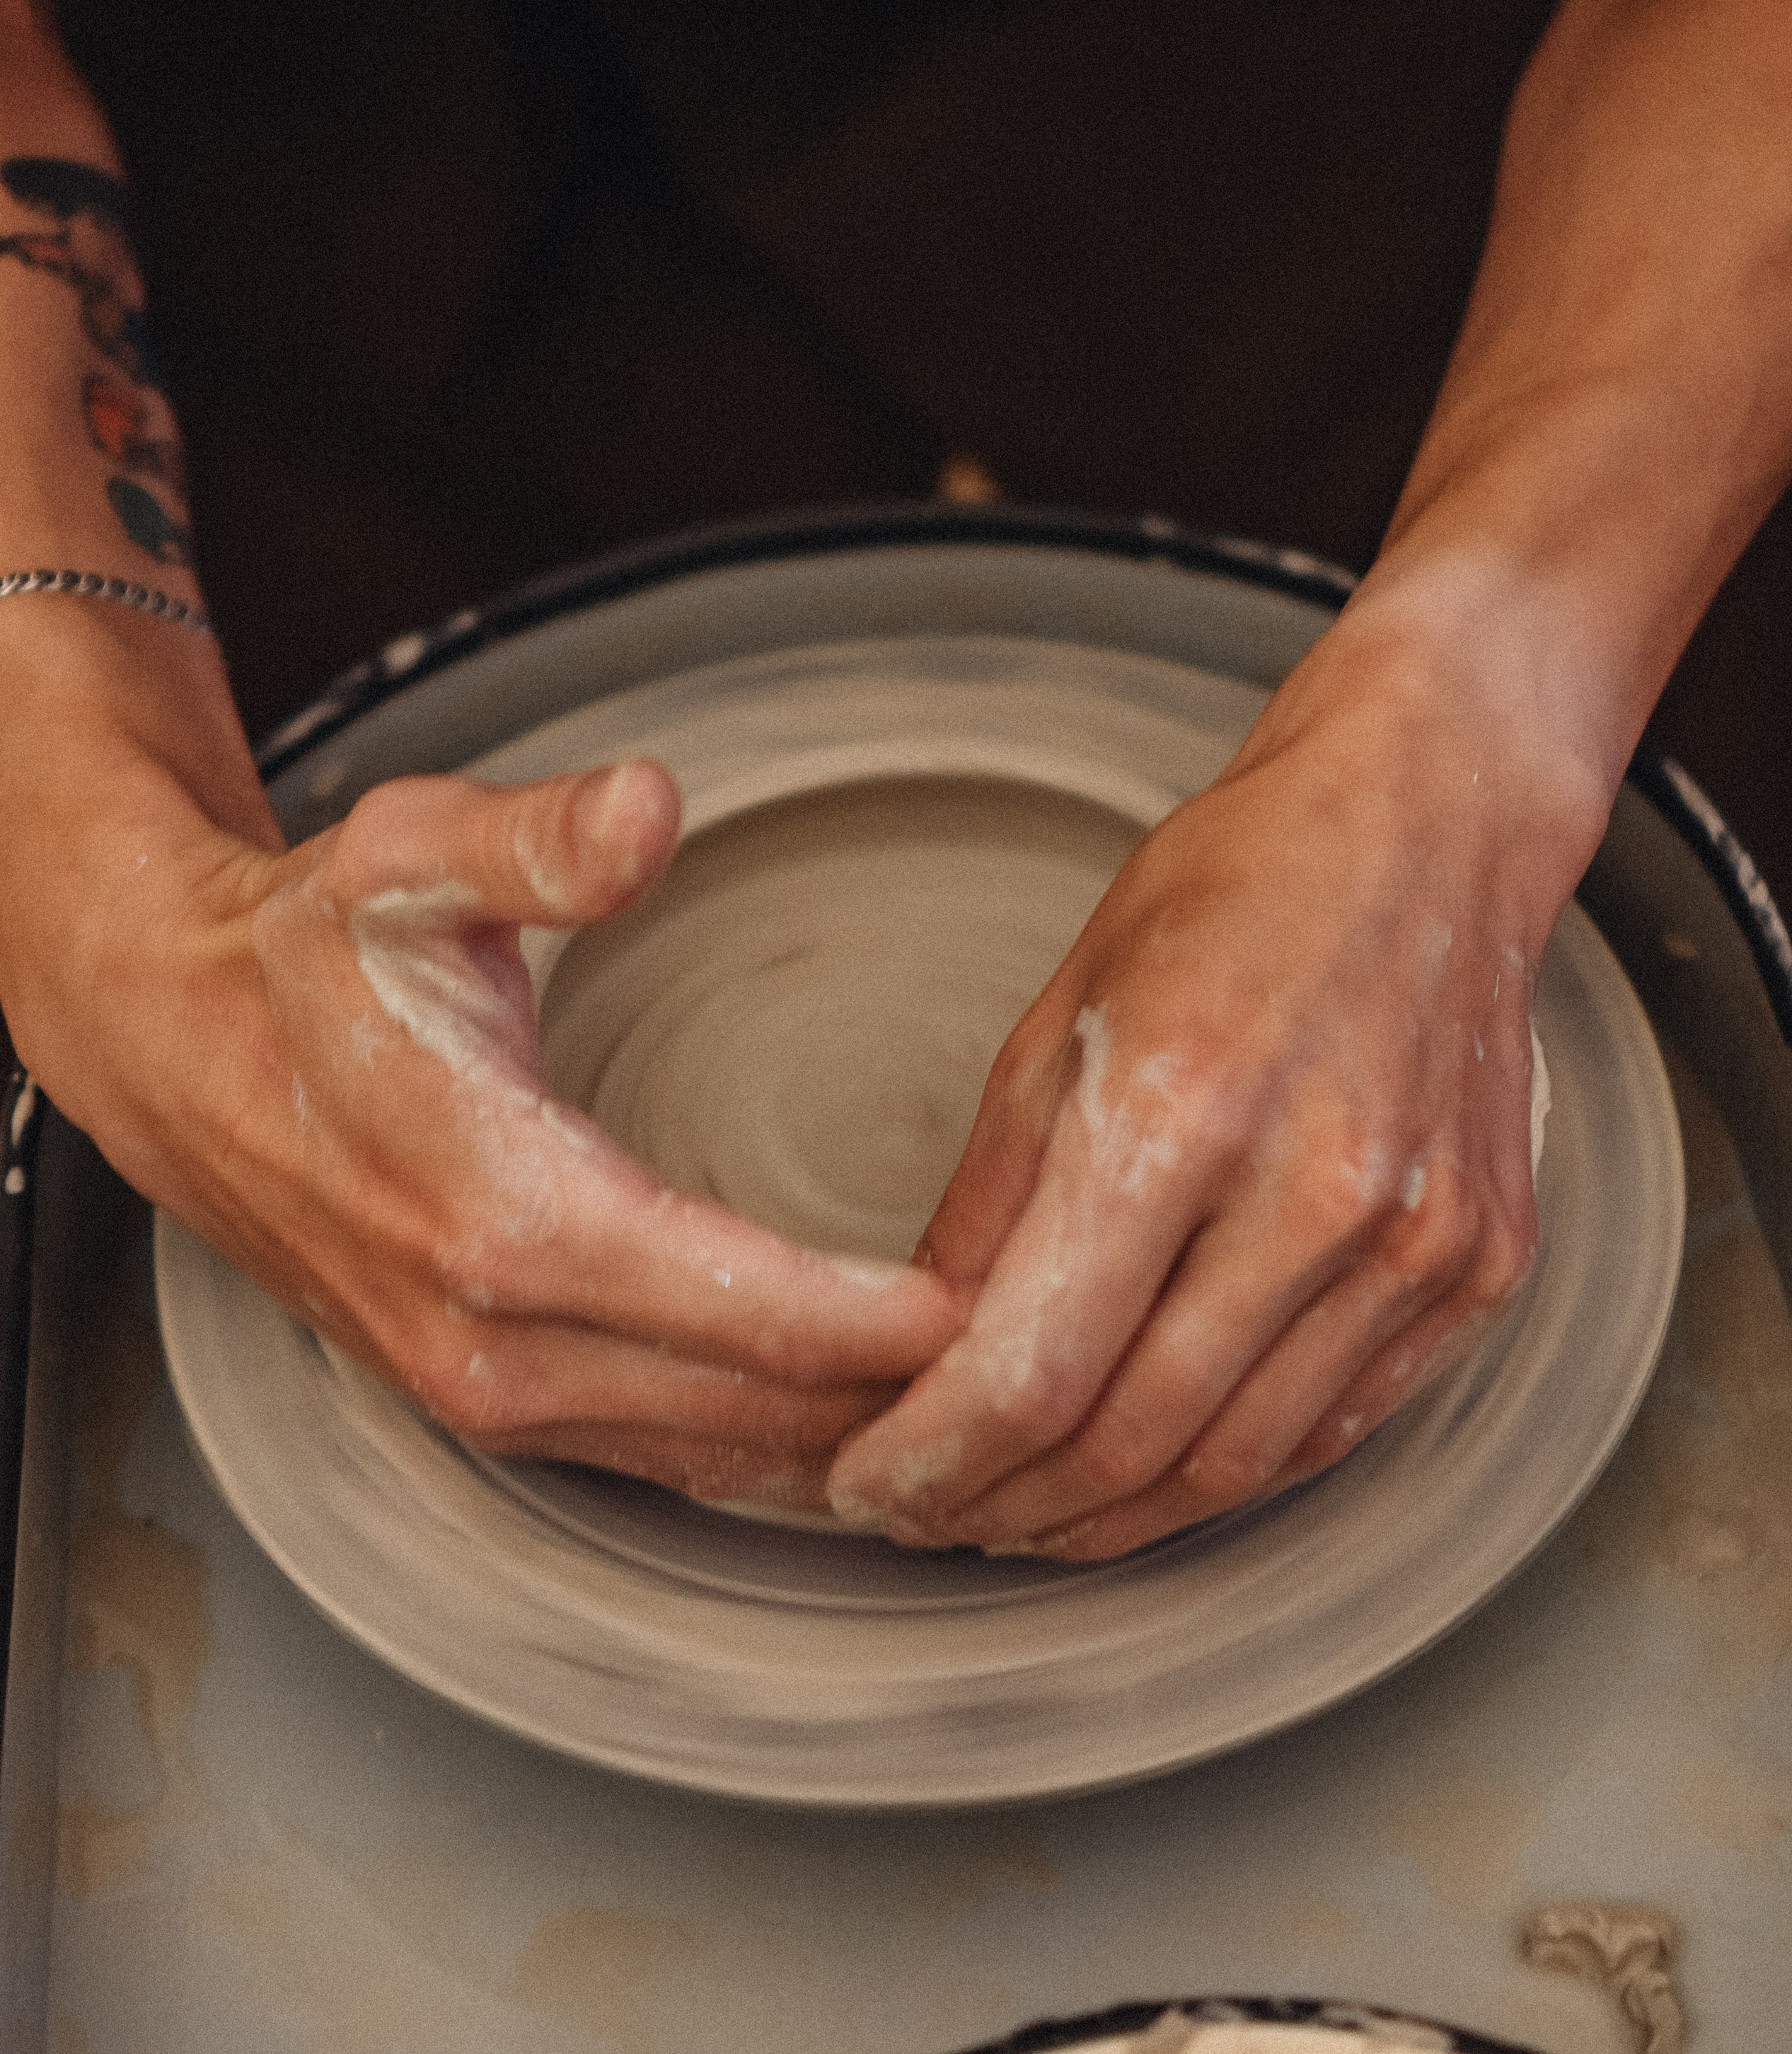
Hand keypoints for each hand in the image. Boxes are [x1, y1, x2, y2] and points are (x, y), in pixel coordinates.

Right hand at [0, 626, 959, 1511]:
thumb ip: (545, 838)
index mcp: (507, 1215)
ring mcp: (489, 1392)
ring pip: (721, 1459)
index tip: (1024, 1303)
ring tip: (996, 1411)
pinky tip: (864, 1432)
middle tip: (1062, 1361)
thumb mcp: (415, 856)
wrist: (178, 1048)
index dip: (898, 1321)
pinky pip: (666, 1460)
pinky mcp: (487, 1404)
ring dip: (855, 1444)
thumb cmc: (308, 949)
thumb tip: (651, 807)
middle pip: (760, 1412)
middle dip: (910, 1401)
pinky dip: (774, 1454)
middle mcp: (501, 1339)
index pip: (753, 1309)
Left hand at [827, 607, 1585, 1557]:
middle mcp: (1315, 1191)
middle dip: (1002, 1508)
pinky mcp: (1477, 1272)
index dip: (933, 1456)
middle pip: (1130, 1442)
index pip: (1034, 1367)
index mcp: (1183, 1108)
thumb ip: (993, 1200)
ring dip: (1107, 1520)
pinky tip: (1147, 1476)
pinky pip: (1333, 1430)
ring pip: (1235, 1466)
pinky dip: (1226, 1475)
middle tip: (929, 1515)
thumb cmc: (1238, 889)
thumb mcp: (1063, 1011)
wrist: (1432, 826)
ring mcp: (1413, 1243)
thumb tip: (922, 1353)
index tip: (869, 1483)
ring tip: (1019, 1516)